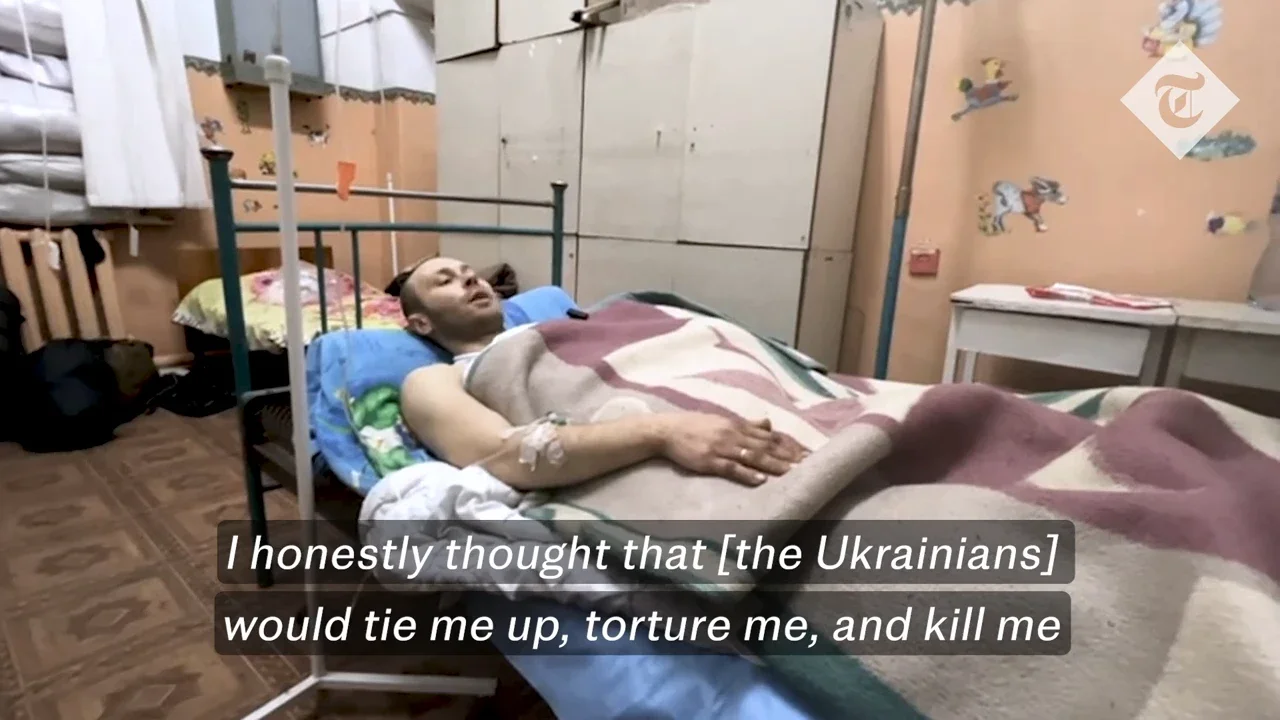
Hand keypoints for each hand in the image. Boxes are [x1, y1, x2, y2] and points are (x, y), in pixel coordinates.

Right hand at [654, 413, 806, 486]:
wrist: (666, 431)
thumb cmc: (694, 426)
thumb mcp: (722, 421)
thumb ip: (747, 425)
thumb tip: (768, 423)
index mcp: (738, 426)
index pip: (770, 437)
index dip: (789, 445)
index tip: (808, 453)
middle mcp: (733, 435)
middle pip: (766, 447)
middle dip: (789, 456)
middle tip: (809, 464)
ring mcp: (721, 448)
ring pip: (753, 457)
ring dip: (774, 465)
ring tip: (793, 473)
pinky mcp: (709, 461)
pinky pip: (731, 468)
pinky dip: (747, 474)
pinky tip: (761, 480)